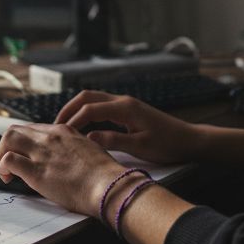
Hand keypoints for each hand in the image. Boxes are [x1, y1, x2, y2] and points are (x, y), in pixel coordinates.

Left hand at [0, 122, 125, 217]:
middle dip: (7, 145)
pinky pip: (8, 160)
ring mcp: (42, 152)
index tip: (25, 155)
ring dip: (1, 153)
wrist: (109, 185)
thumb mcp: (90, 151)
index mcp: (64, 131)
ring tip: (6, 170)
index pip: (33, 128)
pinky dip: (2, 168)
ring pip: (8, 139)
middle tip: (10, 162)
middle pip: (16, 129)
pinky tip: (8, 178)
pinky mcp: (36, 171)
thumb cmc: (104, 175)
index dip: (24, 142)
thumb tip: (67, 160)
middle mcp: (51, 138)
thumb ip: (74, 150)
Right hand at [54, 90, 203, 164]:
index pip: (90, 109)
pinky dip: (88, 113)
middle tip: (54, 125)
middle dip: (69, 109)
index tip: (61, 134)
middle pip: (87, 97)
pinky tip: (82, 127)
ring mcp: (125, 104)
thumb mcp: (141, 146)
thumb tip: (88, 138)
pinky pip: (101, 106)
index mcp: (125, 108)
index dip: (73, 120)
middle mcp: (123, 101)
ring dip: (77, 110)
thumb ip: (114, 140)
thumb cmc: (168, 144)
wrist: (188, 140)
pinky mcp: (128, 111)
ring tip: (64, 126)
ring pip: (93, 99)